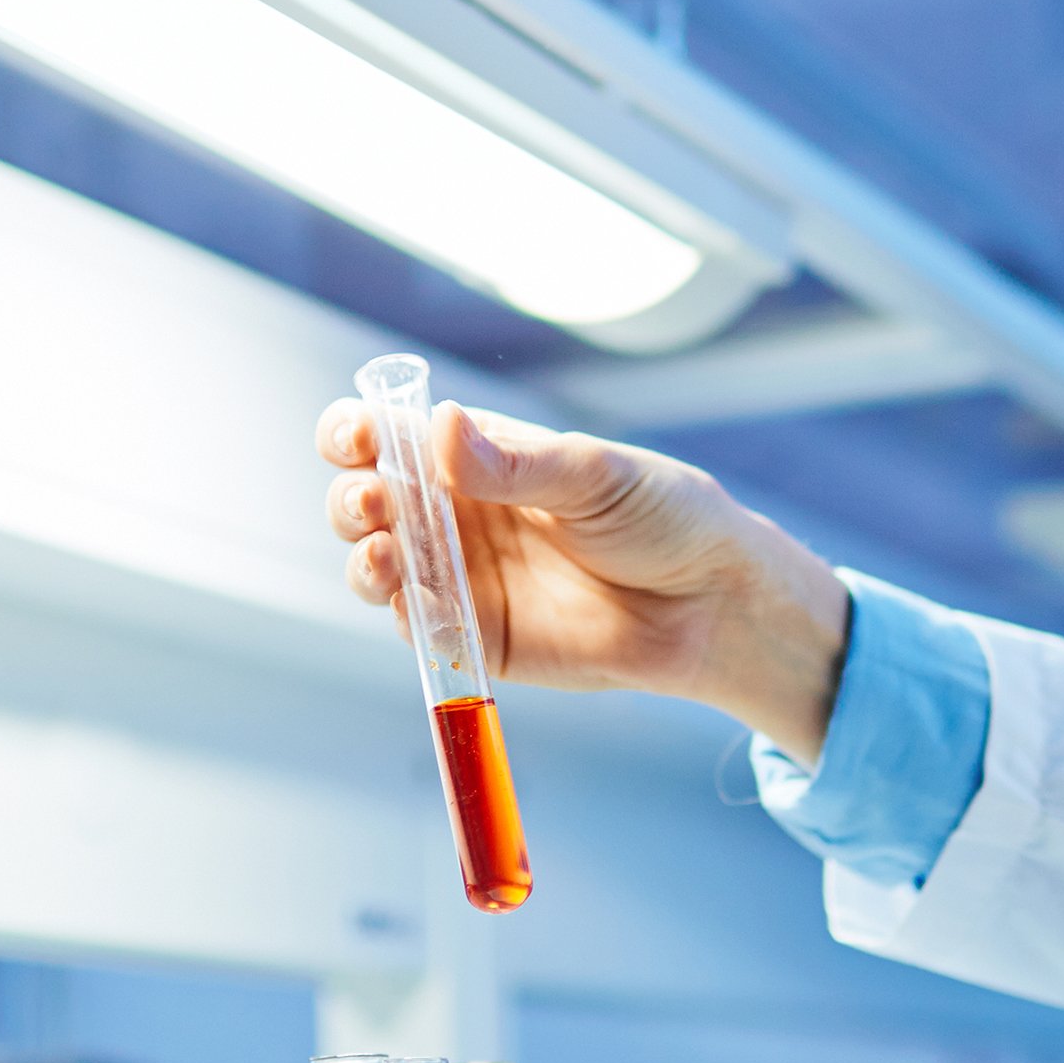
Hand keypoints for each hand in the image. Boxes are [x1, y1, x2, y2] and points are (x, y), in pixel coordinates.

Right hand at [317, 398, 852, 762]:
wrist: (710, 607)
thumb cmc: (665, 520)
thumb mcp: (596, 474)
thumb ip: (516, 463)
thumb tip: (442, 427)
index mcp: (479, 454)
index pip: (393, 433)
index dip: (358, 431)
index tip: (358, 438)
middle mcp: (458, 512)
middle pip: (368, 497)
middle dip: (352, 495)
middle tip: (374, 501)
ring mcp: (461, 575)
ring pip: (377, 562)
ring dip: (362, 554)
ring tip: (383, 550)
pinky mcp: (475, 635)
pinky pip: (416, 625)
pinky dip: (399, 610)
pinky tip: (409, 596)